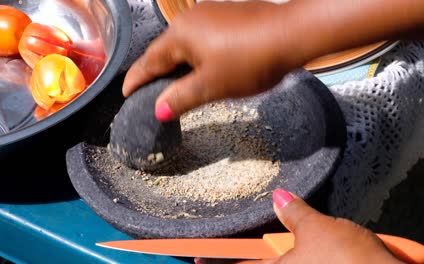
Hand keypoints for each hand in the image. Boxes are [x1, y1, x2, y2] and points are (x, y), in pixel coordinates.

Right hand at [122, 1, 299, 121]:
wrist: (292, 33)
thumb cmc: (250, 60)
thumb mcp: (212, 86)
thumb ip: (182, 98)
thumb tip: (158, 110)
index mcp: (180, 34)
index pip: (149, 61)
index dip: (137, 79)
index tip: (126, 93)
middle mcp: (191, 19)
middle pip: (166, 50)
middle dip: (157, 72)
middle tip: (149, 92)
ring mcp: (211, 14)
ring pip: (186, 44)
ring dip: (179, 64)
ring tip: (177, 84)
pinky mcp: (229, 16)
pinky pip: (203, 38)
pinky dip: (197, 56)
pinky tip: (205, 67)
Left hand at [197, 189, 401, 263]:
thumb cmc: (351, 261)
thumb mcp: (320, 229)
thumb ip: (295, 214)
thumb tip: (281, 198)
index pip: (235, 263)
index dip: (212, 259)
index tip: (194, 257)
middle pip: (267, 263)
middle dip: (271, 252)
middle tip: (295, 240)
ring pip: (292, 262)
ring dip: (301, 252)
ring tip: (332, 246)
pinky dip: (318, 257)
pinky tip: (339, 255)